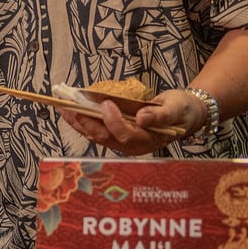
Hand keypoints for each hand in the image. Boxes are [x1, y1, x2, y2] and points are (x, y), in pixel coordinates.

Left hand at [60, 88, 202, 155]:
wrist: (184, 115)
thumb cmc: (181, 111)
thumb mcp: (175, 109)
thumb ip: (160, 115)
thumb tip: (142, 118)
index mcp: (148, 140)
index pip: (125, 135)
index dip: (113, 121)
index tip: (106, 103)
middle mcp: (132, 145)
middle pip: (104, 137)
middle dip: (86, 123)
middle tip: (71, 107)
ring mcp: (123, 142)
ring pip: (96, 135)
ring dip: (79, 123)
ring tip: (63, 107)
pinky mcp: (117, 135)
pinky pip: (96, 131)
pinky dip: (83, 121)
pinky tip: (71, 112)